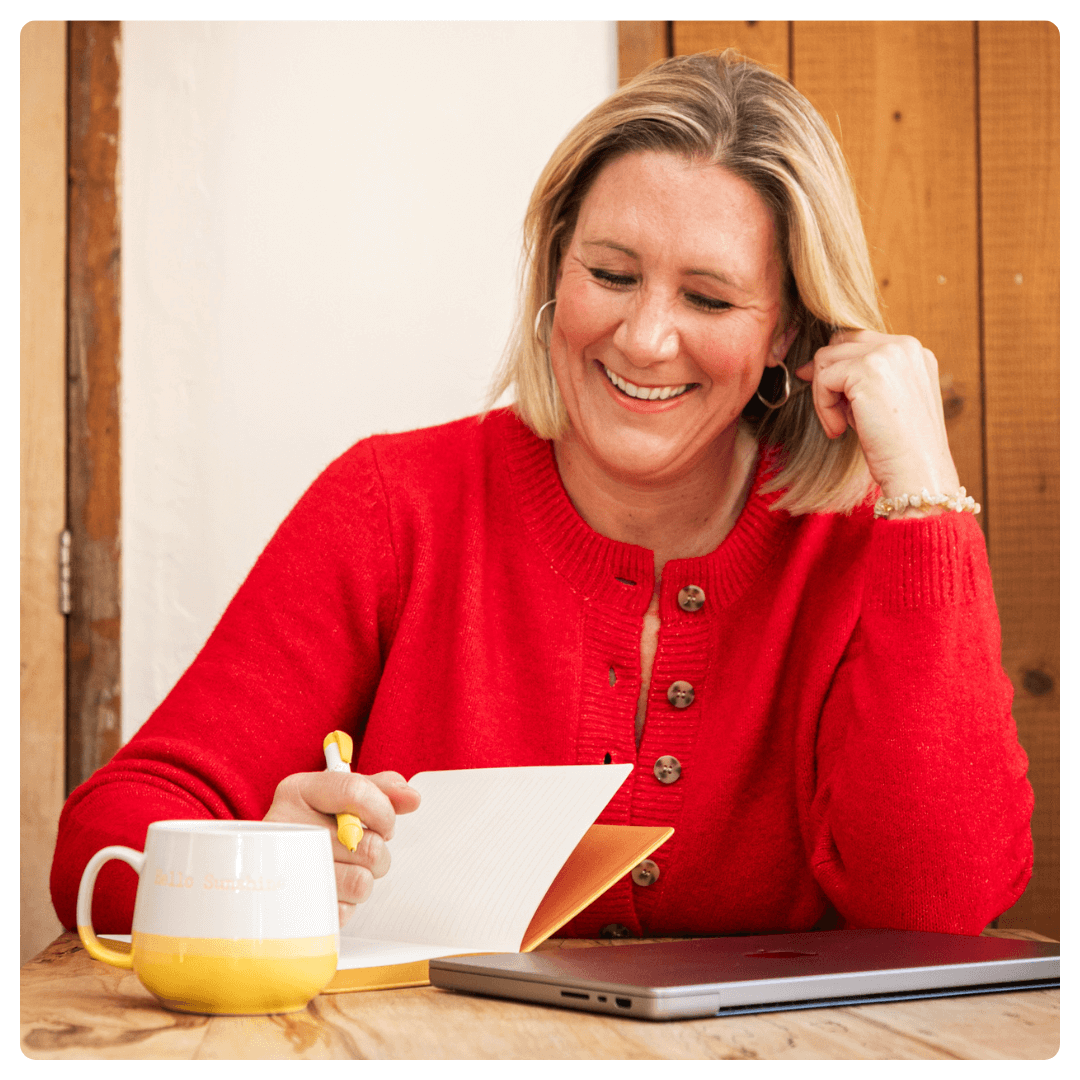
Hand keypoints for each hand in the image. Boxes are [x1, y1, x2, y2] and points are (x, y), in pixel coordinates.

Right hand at [264, 769, 420, 926]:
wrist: (268, 860)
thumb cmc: (312, 824)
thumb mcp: (341, 796)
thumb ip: (381, 789)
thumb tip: (411, 798)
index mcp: (299, 791)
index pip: (354, 791)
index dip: (383, 810)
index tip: (385, 823)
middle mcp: (287, 826)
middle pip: (367, 844)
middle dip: (377, 851)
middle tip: (361, 849)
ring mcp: (286, 869)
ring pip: (361, 881)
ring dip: (364, 877)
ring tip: (346, 868)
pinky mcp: (292, 907)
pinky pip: (346, 910)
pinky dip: (346, 901)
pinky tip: (331, 886)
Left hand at [795, 330, 960, 511]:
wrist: (917, 471)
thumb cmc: (899, 446)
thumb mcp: (882, 402)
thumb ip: (859, 378)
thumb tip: (811, 366)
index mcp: (913, 352)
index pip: (859, 342)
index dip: (837, 368)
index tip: (829, 397)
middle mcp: (904, 346)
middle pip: (839, 343)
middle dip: (827, 379)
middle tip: (833, 415)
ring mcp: (887, 353)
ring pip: (826, 359)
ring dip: (823, 396)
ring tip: (838, 426)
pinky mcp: (867, 369)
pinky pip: (823, 378)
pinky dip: (822, 407)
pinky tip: (839, 430)